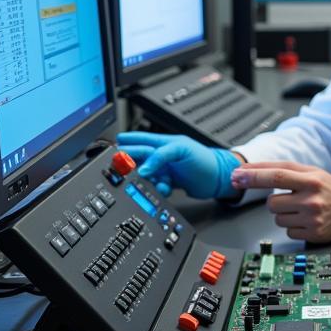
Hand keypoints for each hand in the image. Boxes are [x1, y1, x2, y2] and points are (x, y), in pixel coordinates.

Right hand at [116, 132, 239, 198]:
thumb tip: (142, 168)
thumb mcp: (181, 151)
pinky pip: (155, 185)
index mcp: (164, 143)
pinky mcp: (169, 181)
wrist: (219, 178)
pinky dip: (157, 189)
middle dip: (131, 166)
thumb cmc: (205, 159)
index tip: (111, 150)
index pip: (140, 141)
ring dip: (146, 181)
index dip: (126, 143)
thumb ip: (160, 156)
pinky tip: (164, 189)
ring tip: (152, 183)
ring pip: (146, 175)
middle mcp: (163, 155)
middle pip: (139, 159)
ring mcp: (166, 168)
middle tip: (123, 173)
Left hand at [230, 162, 330, 242]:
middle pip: (272, 202)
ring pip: (277, 218)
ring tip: (302, 209)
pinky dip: (293, 226)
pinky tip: (306, 220)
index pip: (276, 176)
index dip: (253, 176)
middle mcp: (312, 199)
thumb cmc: (329, 188)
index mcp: (311, 179)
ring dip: (284, 213)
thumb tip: (247, 171)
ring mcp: (312, 219)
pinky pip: (287, 231)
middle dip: (276, 200)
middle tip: (292, 198)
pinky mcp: (312, 234)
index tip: (236, 176)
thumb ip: (282, 169)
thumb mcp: (311, 172)